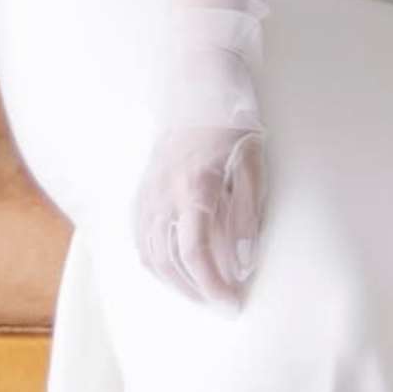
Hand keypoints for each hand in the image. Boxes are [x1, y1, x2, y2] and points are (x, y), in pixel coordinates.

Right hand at [133, 113, 265, 305]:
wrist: (198, 87)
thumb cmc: (232, 126)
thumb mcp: (252, 164)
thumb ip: (246, 213)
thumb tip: (243, 262)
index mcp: (193, 186)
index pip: (195, 252)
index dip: (213, 285)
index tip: (232, 303)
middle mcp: (163, 193)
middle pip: (169, 261)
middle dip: (196, 291)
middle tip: (222, 304)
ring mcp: (148, 193)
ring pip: (150, 254)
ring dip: (175, 283)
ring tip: (202, 294)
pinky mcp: (142, 191)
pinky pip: (140, 238)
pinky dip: (156, 263)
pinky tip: (174, 272)